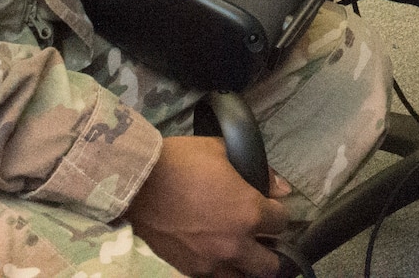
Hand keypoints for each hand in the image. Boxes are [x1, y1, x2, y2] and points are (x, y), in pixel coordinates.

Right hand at [124, 136, 290, 276]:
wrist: (136, 183)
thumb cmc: (181, 162)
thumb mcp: (223, 151)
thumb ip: (258, 170)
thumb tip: (280, 188)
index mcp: (249, 213)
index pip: (282, 222)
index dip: (279, 212)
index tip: (272, 207)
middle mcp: (235, 244)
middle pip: (271, 264)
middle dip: (273, 250)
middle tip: (265, 238)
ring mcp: (211, 262)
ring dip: (248, 266)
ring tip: (243, 252)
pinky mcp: (188, 270)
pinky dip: (222, 270)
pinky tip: (218, 256)